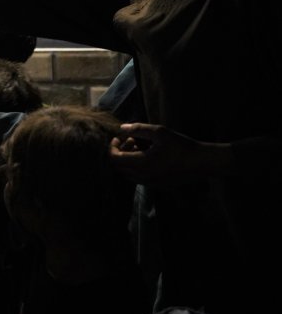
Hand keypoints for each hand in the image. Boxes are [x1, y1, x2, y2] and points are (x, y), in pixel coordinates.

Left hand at [110, 123, 232, 184]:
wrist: (202, 162)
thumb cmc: (181, 145)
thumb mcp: (159, 132)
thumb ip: (138, 129)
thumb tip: (122, 128)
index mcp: (142, 164)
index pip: (115, 159)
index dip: (112, 147)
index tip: (119, 137)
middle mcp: (144, 177)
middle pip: (119, 167)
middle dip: (120, 153)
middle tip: (131, 140)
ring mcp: (151, 183)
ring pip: (128, 174)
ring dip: (128, 160)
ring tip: (140, 147)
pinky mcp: (158, 185)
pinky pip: (138, 178)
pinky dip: (136, 167)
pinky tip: (148, 156)